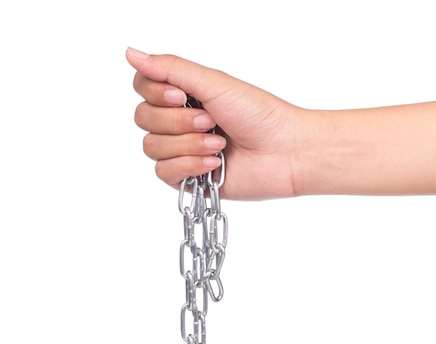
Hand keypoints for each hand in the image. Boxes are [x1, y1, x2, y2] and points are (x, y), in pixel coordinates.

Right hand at [127, 47, 304, 199]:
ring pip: (151, 147)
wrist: (286, 152)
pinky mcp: (189, 178)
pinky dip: (189, 166)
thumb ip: (170, 68)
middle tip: (211, 120)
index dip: (155, 93)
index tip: (181, 96)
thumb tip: (130, 53)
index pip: (143, 88)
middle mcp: (181, 121)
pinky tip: (215, 163)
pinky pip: (163, 173)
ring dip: (187, 144)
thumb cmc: (259, 115)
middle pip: (143, 118)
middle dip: (177, 121)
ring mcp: (184, 150)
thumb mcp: (214, 83)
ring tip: (219, 143)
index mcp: (186, 95)